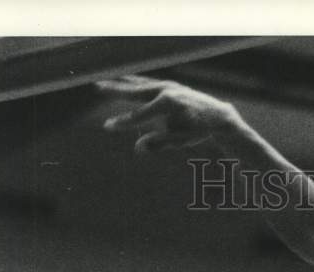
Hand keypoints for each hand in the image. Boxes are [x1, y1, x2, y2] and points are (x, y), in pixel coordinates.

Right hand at [98, 75, 245, 153]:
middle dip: (115, 91)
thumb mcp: (180, 140)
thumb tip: (139, 148)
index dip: (122, 122)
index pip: (140, 115)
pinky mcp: (169, 84)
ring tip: (103, 82)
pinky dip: (134, 81)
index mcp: (168, 104)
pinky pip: (147, 82)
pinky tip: (123, 81)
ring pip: (139, 83)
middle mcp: (166, 90)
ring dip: (121, 82)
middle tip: (97, 87)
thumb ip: (159, 142)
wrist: (216, 115)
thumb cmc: (198, 130)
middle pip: (135, 92)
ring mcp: (168, 85)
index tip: (106, 126)